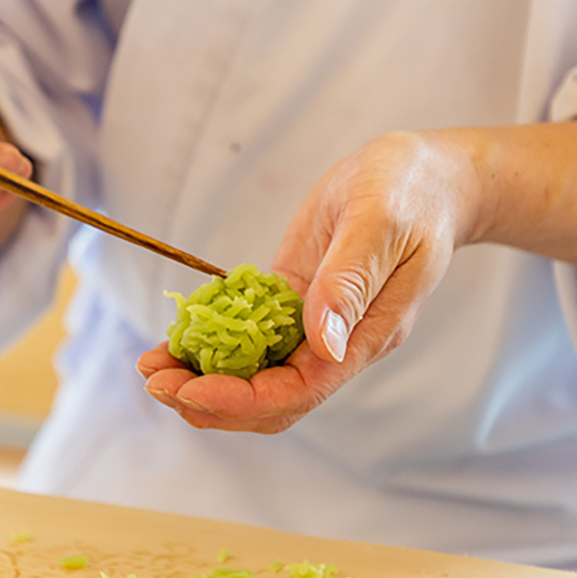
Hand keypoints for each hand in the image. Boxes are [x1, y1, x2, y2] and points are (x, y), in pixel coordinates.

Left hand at [138, 129, 486, 432]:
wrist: (426, 178)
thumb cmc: (412, 193)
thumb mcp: (382, 224)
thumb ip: (350, 281)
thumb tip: (322, 342)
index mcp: (366, 336)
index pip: (299, 391)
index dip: (241, 400)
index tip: (190, 389)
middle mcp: (337, 345)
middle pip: (270, 399)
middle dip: (210, 399)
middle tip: (154, 382)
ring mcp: (315, 327)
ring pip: (256, 376)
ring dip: (202, 380)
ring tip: (151, 366)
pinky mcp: (295, 302)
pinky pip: (251, 339)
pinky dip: (212, 345)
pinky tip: (176, 339)